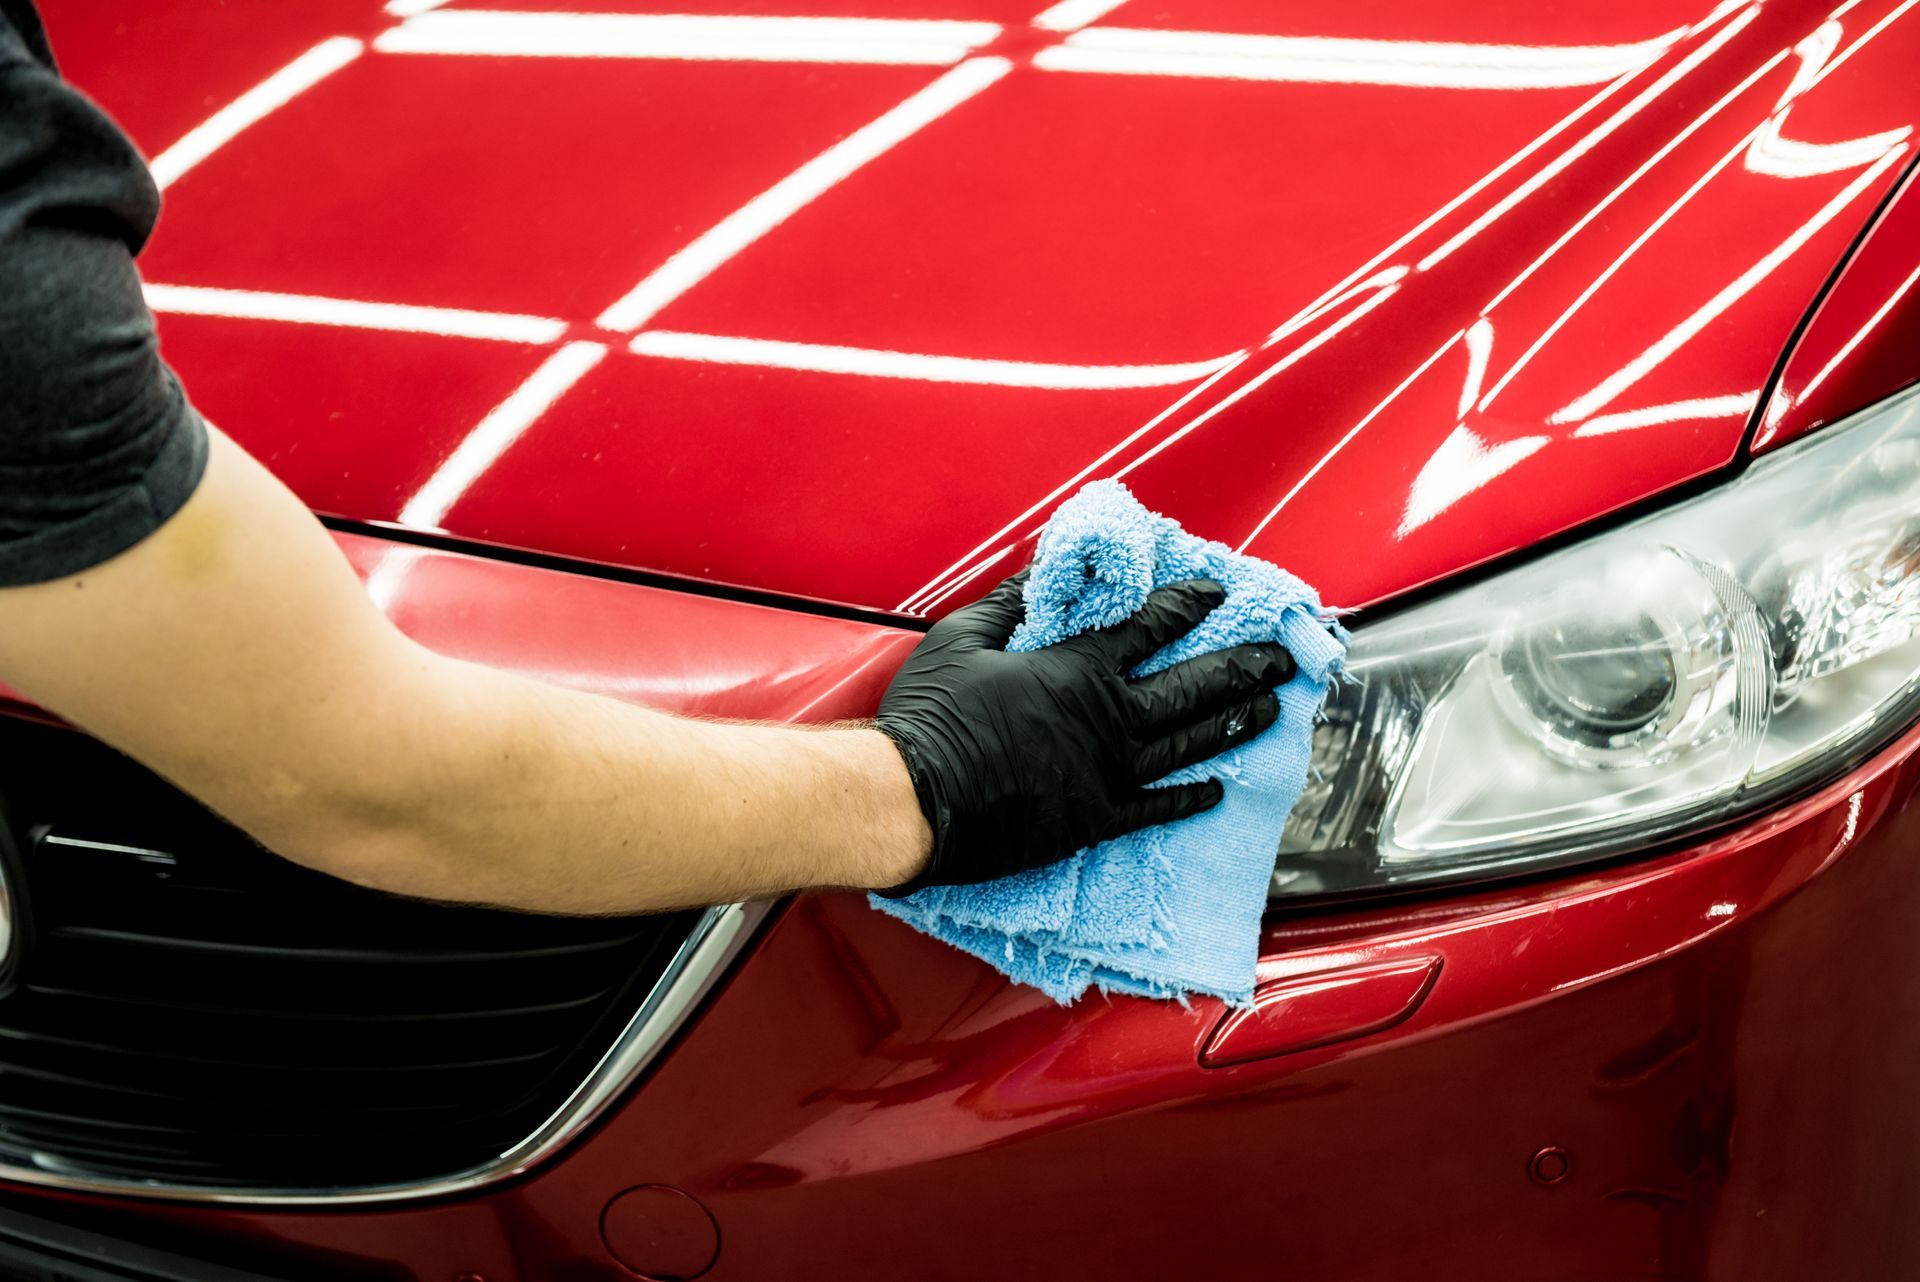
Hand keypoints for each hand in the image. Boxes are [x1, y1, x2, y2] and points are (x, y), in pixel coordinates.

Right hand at [875, 571, 1294, 893]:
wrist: (912, 801)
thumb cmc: (930, 717)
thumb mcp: (961, 639)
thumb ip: (1009, 604)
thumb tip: (1040, 571)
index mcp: (1078, 669)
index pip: (1150, 626)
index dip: (1188, 605)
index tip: (1218, 592)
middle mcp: (1108, 718)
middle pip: (1194, 687)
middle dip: (1243, 666)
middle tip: (1280, 657)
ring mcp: (1108, 773)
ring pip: (1188, 743)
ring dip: (1234, 723)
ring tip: (1269, 709)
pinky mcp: (1095, 819)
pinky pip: (1156, 808)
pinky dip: (1191, 798)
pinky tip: (1218, 791)